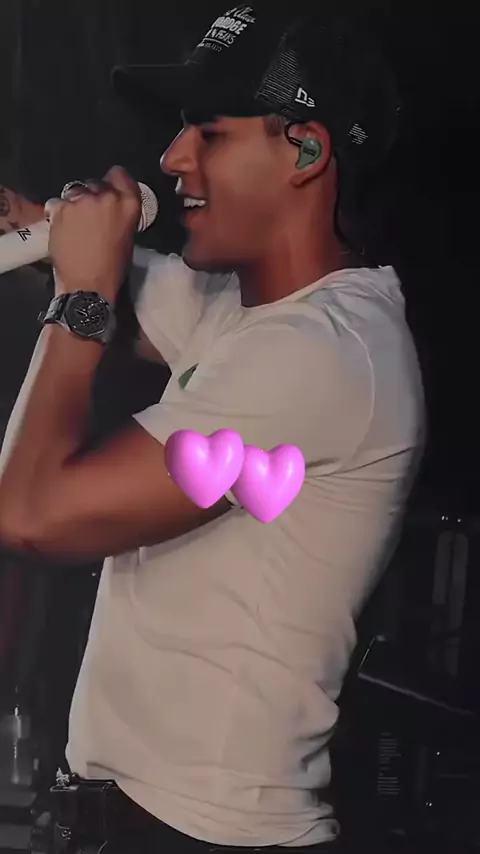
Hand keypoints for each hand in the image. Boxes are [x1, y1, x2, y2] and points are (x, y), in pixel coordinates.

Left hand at [46, 166, 140, 300]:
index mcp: (128, 204)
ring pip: (76, 191)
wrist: (87, 286)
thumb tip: (111, 206)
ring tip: (76, 226)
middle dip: (93, 196)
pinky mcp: (60, 209)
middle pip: (96, 183)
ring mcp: (81, 201)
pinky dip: (59, 213)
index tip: (110, 189)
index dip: (113, 182)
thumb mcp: (127, 237)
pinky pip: (58, 203)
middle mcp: (106, 197)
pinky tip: (64, 230)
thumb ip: (121, 214)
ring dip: (76, 204)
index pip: (120, 174)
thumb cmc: (111, 269)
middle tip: (92, 217)